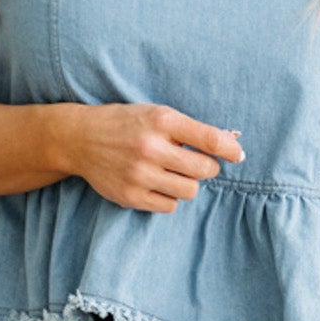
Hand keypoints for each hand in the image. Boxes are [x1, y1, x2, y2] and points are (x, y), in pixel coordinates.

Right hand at [71, 104, 244, 211]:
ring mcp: (139, 174)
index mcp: (162, 121)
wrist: (80, 139)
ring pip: (189, 191)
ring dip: (188, 184)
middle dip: (208, 169)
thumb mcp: (157, 114)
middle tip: (199, 164)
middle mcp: (151, 147)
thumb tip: (231, 141)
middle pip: (204, 170)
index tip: (238, 155)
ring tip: (174, 173)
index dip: (231, 150)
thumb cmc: (127, 124)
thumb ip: (190, 129)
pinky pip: (169, 206)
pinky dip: (169, 197)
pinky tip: (157, 184)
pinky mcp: (131, 196)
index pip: (210, 140)